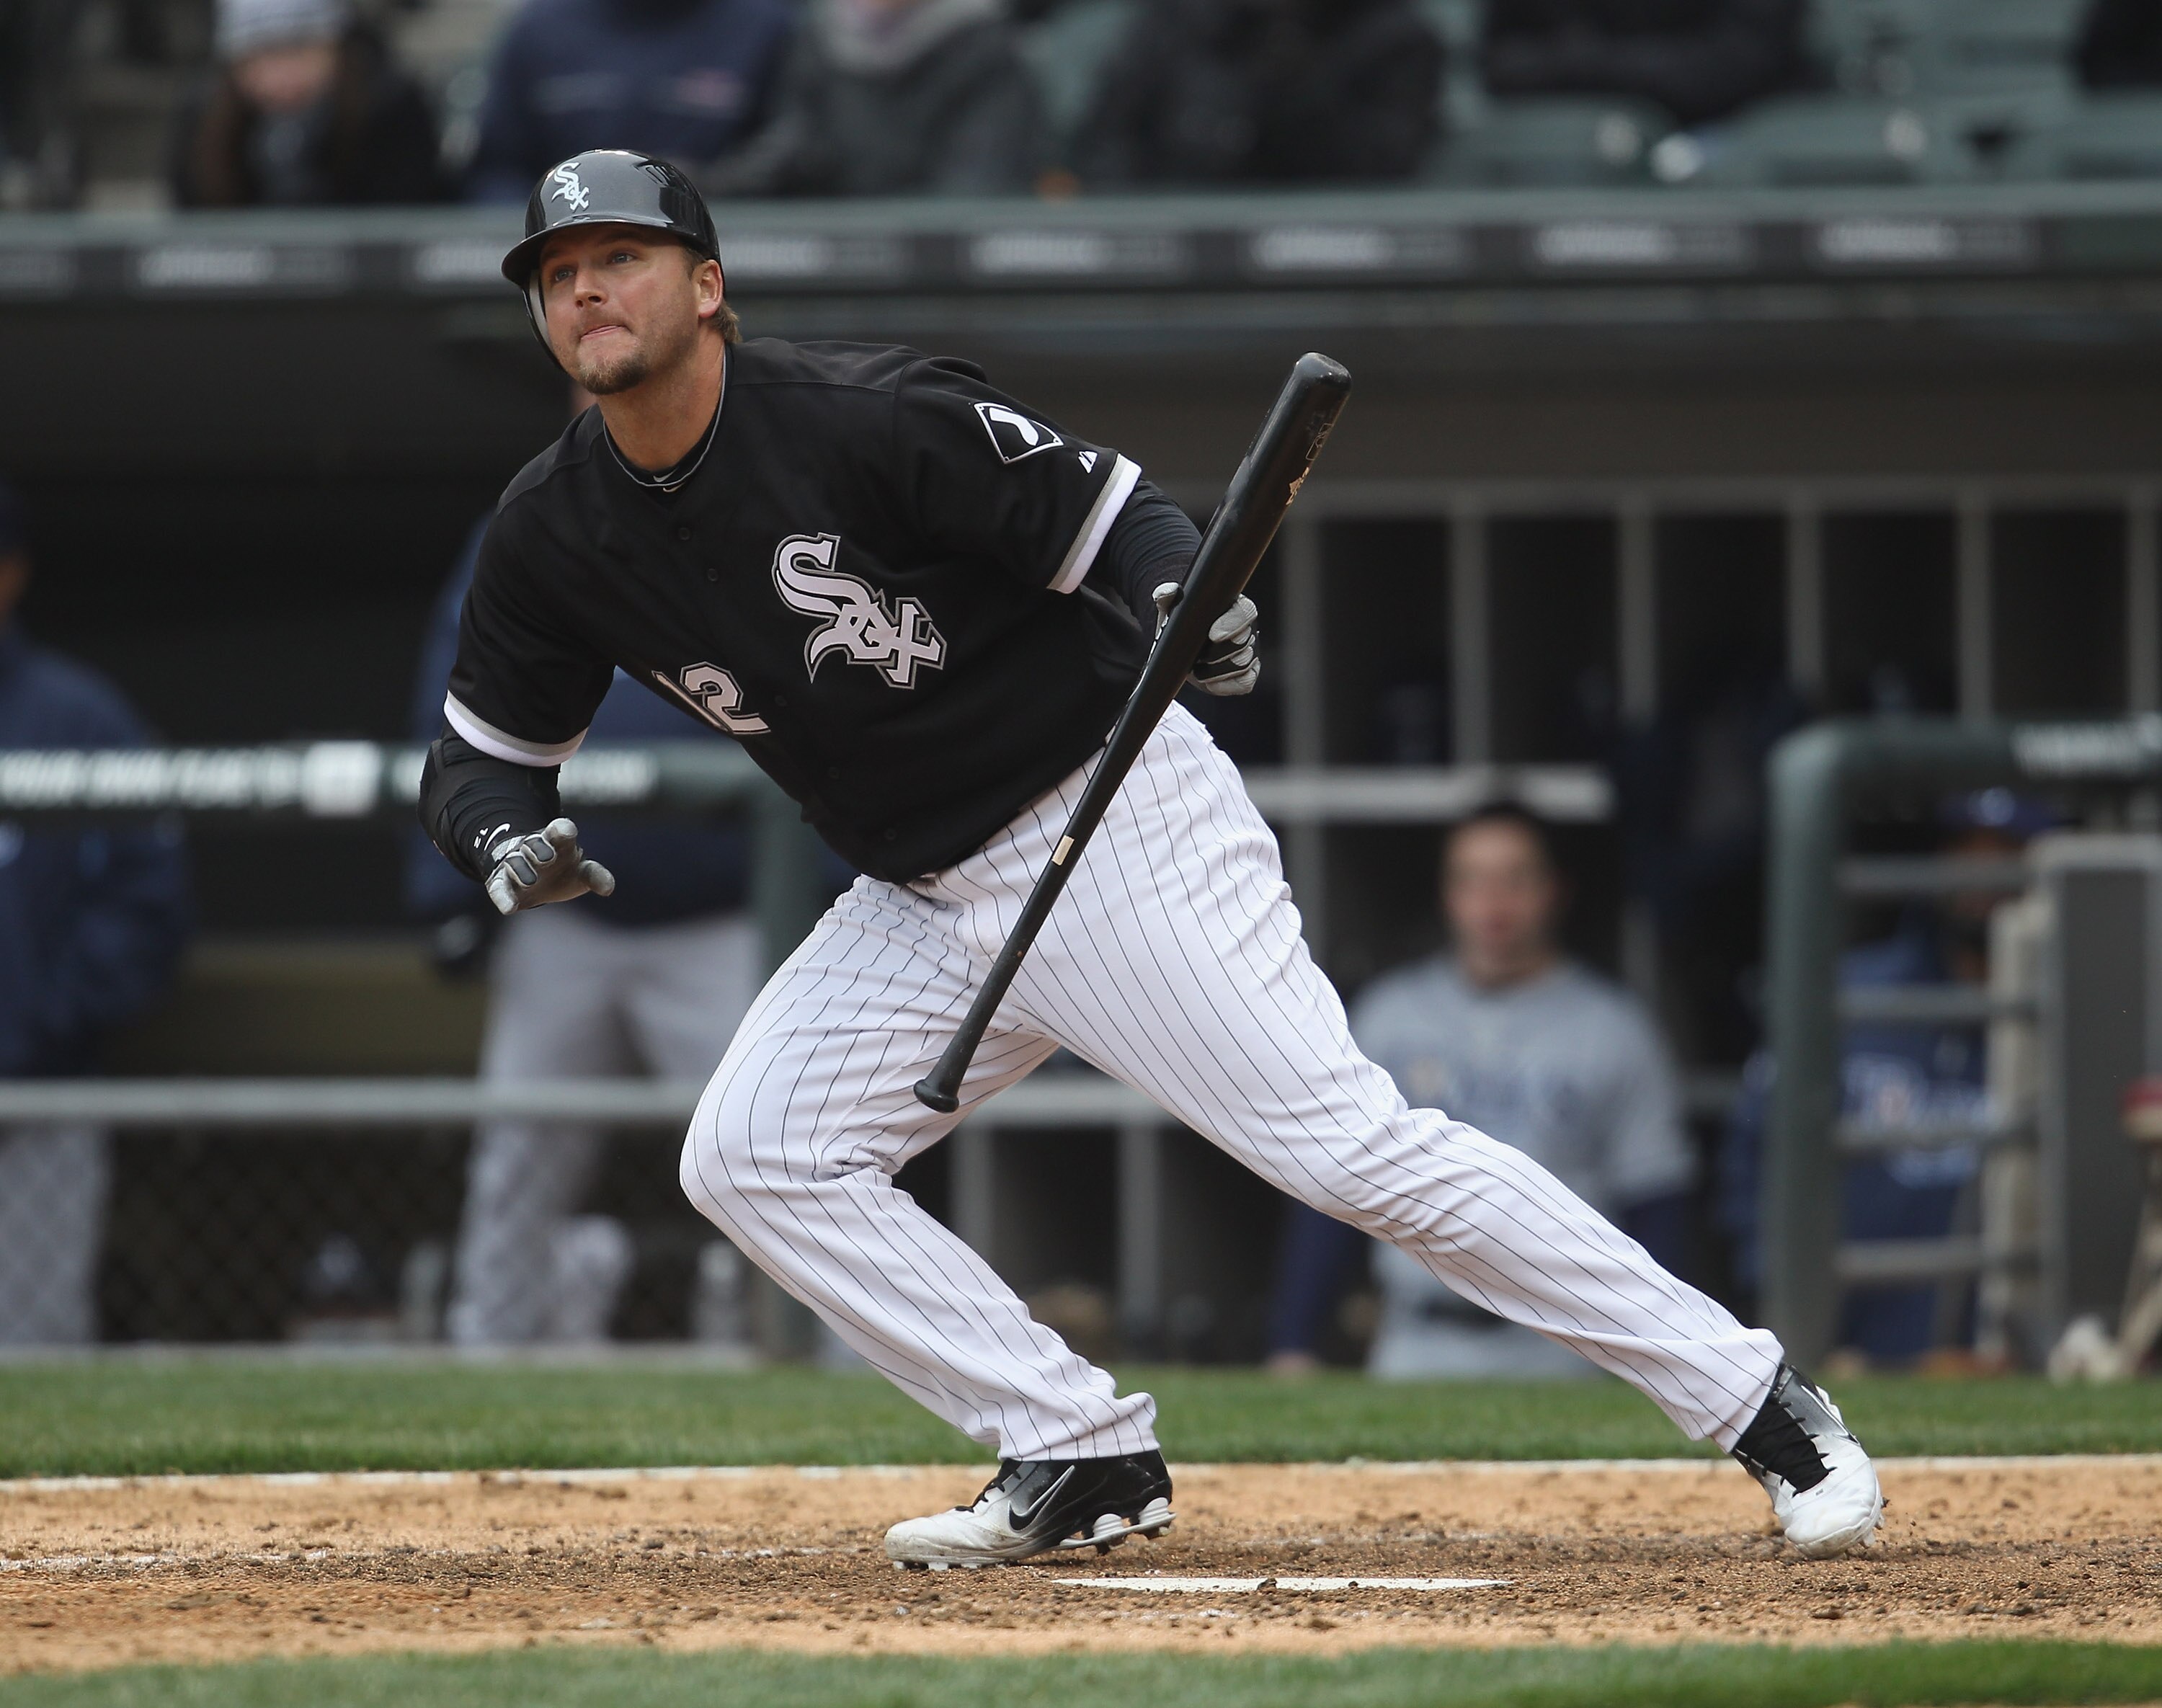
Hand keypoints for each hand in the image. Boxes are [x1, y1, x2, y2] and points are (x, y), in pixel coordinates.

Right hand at [483, 818, 615, 915]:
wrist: (534, 877)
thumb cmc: (563, 870)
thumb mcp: (582, 872)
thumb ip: (595, 875)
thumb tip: (609, 889)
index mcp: (558, 842)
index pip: (560, 830)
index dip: (562, 830)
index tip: (566, 832)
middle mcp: (534, 849)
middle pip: (535, 844)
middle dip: (540, 849)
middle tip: (548, 858)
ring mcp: (516, 864)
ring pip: (515, 862)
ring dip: (522, 870)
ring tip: (530, 882)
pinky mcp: (501, 883)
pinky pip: (498, 887)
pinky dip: (503, 897)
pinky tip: (510, 909)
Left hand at [1153, 582, 1258, 696]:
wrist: (1182, 651)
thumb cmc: (1182, 627)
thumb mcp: (1172, 611)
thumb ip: (1167, 598)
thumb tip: (1166, 592)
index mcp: (1233, 608)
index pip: (1245, 611)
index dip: (1232, 623)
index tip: (1212, 634)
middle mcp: (1245, 630)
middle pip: (1244, 641)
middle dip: (1218, 652)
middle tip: (1198, 656)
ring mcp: (1247, 653)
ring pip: (1243, 663)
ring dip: (1217, 670)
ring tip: (1198, 668)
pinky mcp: (1245, 675)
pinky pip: (1245, 682)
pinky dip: (1226, 685)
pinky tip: (1209, 681)